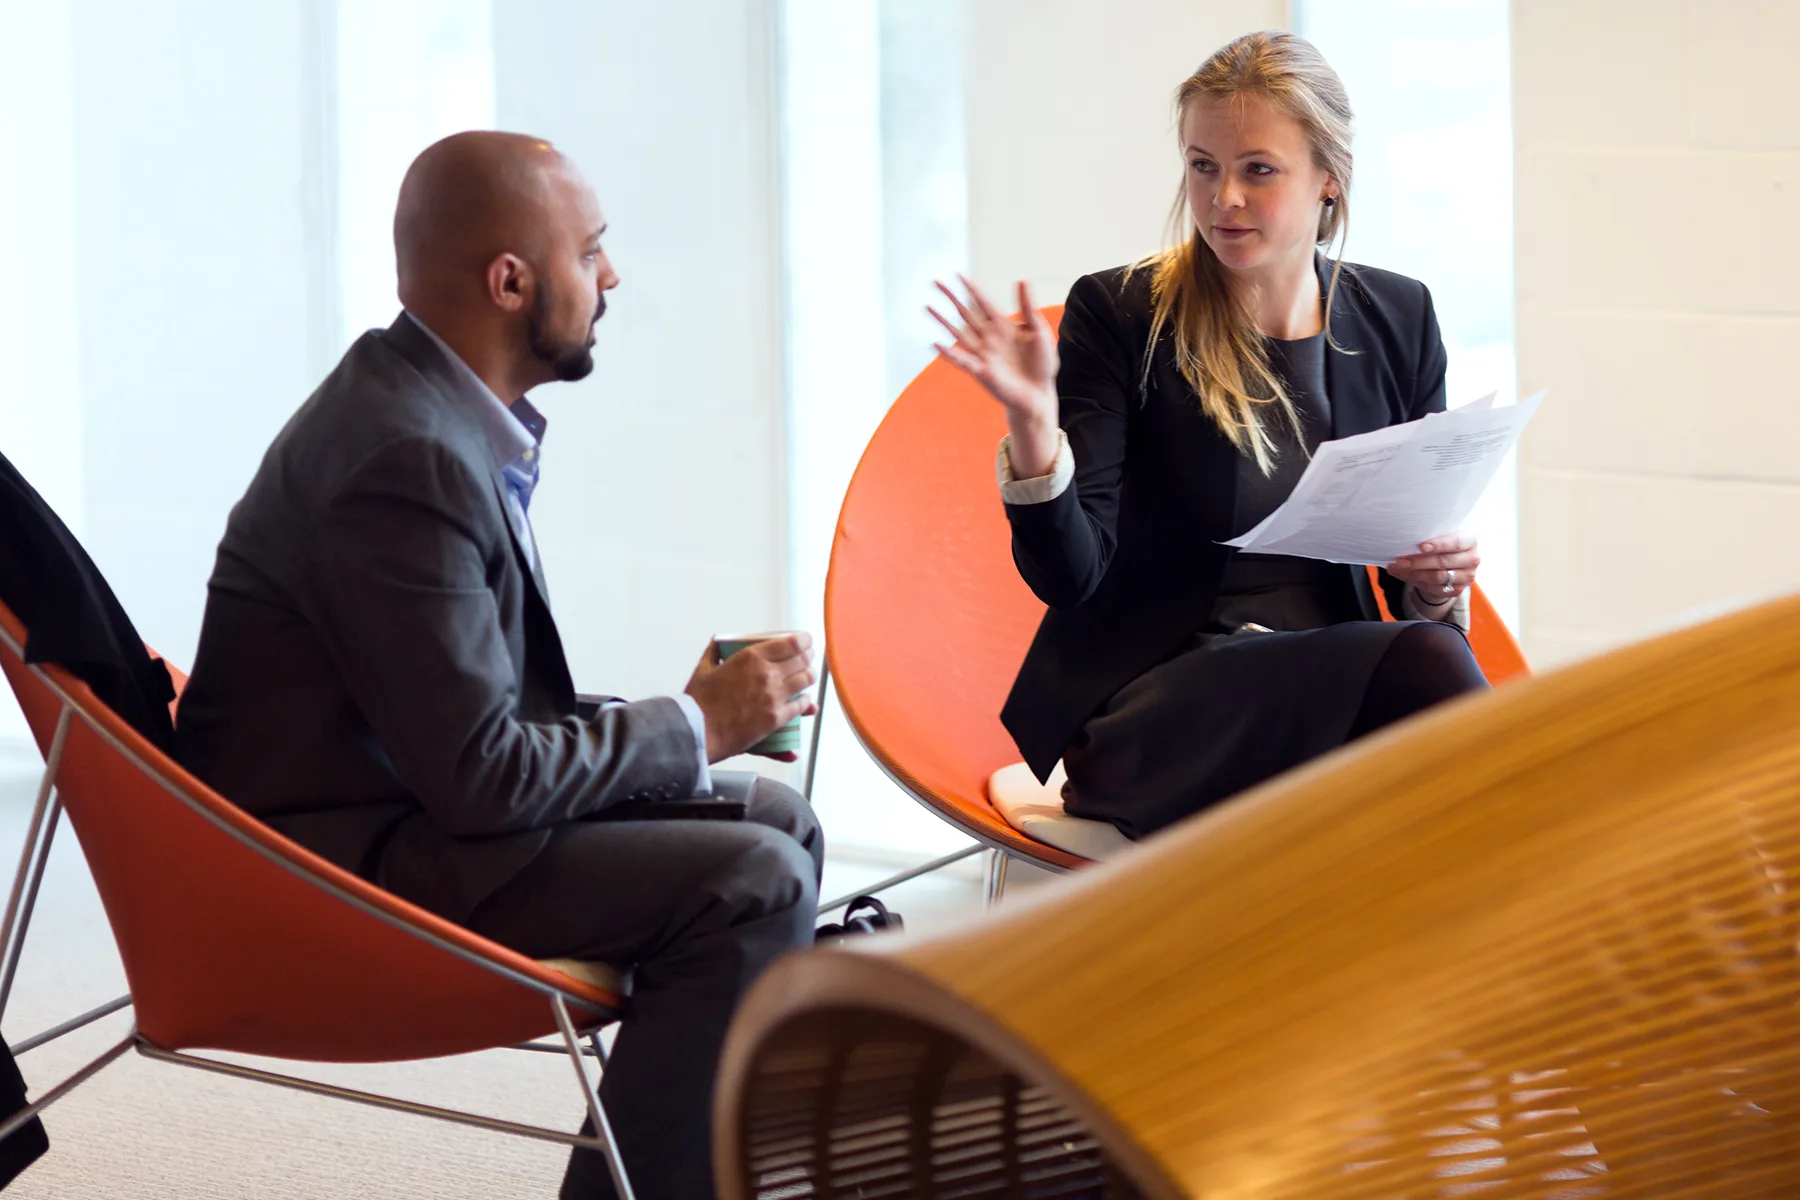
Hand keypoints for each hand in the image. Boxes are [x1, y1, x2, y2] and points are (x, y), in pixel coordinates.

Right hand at [683, 634, 816, 762]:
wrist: (697, 731)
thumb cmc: (697, 702)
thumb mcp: (703, 668)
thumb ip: (713, 652)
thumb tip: (717, 641)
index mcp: (751, 657)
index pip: (790, 643)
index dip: (804, 640)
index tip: (806, 640)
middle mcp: (767, 673)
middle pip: (802, 660)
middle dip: (809, 656)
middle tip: (808, 657)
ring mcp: (774, 696)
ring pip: (806, 681)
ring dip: (809, 676)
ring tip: (808, 676)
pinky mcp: (776, 718)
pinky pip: (801, 706)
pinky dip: (806, 702)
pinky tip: (805, 701)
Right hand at [928, 276, 1059, 445]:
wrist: (1039, 393)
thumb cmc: (1041, 364)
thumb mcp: (1039, 330)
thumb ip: (1028, 307)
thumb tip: (1023, 280)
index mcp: (1003, 326)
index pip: (983, 302)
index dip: (971, 289)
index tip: (958, 275)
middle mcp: (989, 337)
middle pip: (966, 313)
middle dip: (950, 298)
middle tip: (935, 282)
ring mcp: (983, 354)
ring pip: (958, 333)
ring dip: (942, 320)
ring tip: (927, 307)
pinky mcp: (981, 371)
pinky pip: (962, 360)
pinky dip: (949, 353)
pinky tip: (935, 344)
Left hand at [1387, 533, 1479, 605]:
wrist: (1449, 563)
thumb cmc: (1442, 544)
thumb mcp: (1439, 537)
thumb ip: (1428, 538)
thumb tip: (1403, 540)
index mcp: (1470, 541)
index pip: (1455, 543)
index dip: (1439, 545)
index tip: (1422, 546)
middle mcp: (1472, 559)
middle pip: (1443, 562)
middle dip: (1418, 561)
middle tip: (1400, 560)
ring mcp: (1467, 577)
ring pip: (1437, 577)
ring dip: (1414, 573)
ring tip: (1397, 568)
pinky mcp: (1458, 590)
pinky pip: (1435, 588)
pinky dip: (1416, 582)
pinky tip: (1404, 575)